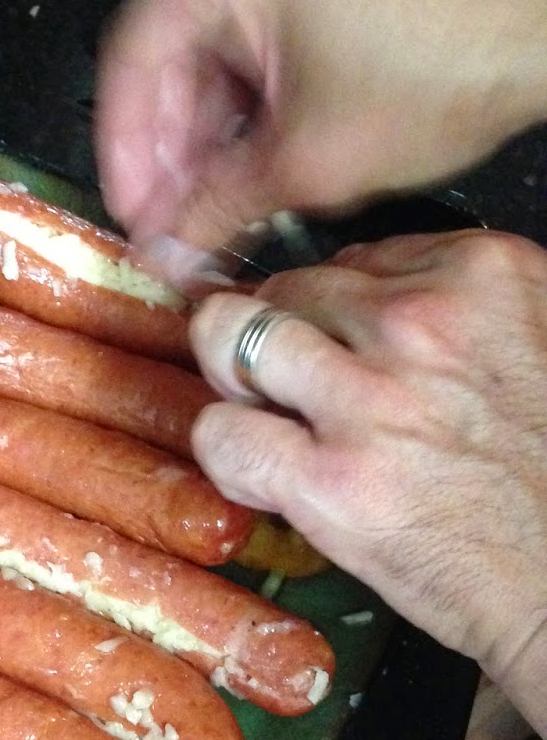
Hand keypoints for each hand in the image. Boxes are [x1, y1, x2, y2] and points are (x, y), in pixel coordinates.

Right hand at [94, 0, 546, 252]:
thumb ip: (217, 208)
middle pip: (174, 46)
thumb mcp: (311, 158)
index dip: (125, 156)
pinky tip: (259, 154)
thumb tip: (168, 249)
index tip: (133, 216)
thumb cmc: (458, 53)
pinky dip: (259, 88)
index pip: (132, 61)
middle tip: (176, 223)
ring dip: (217, 126)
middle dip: (176, 148)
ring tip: (220, 203)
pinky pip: (266, 15)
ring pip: (221, 36)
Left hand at [185, 230, 546, 736]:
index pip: (356, 259)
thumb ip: (465, 314)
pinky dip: (224, 451)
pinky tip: (256, 469)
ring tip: (258, 414)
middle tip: (287, 385)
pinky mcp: (329, 480)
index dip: (332, 309)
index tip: (338, 345)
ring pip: (232, 340)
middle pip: (287, 290)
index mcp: (485, 277)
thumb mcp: (540, 346)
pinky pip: (223, 435)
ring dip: (231, 377)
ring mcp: (369, 399)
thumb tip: (377, 303)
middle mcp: (421, 322)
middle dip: (275, 334)